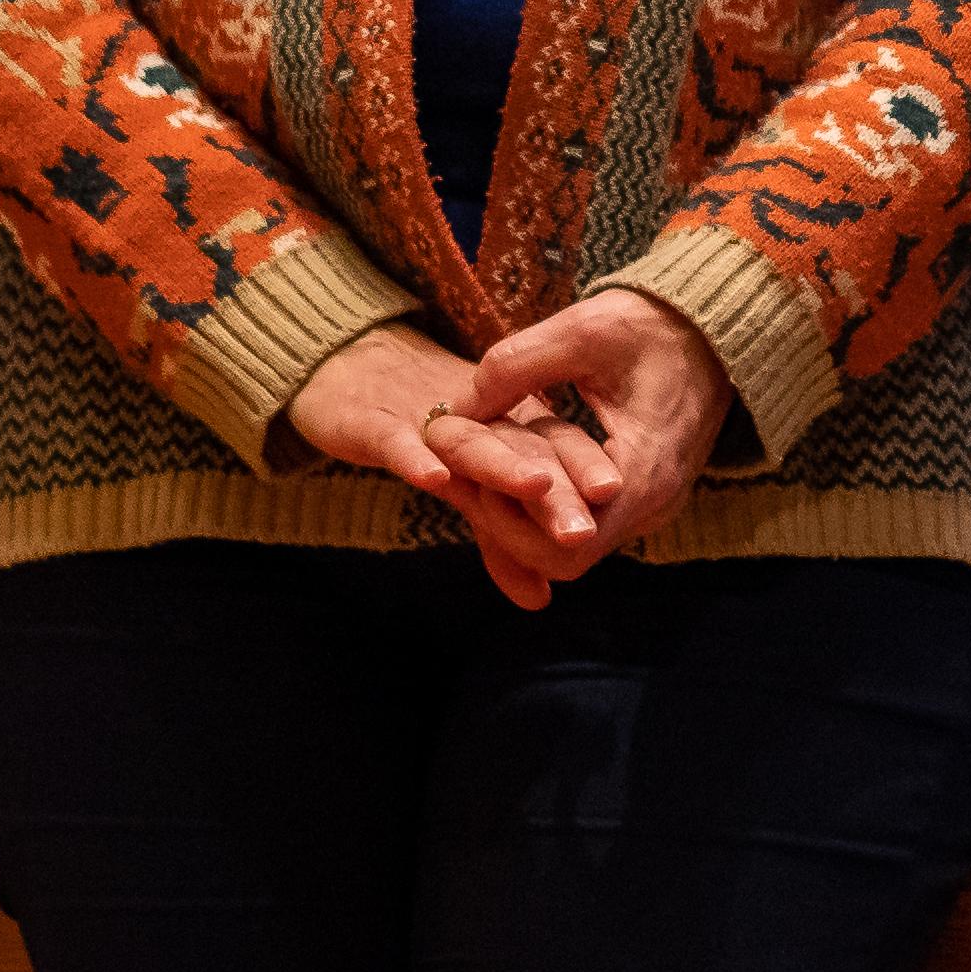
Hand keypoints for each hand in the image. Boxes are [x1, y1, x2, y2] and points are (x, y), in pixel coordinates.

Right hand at [282, 319, 621, 607]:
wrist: (350, 372)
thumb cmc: (420, 432)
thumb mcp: (466, 482)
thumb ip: (501, 537)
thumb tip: (542, 598)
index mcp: (503, 425)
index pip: (552, 446)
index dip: (582, 470)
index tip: (620, 498)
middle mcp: (474, 419)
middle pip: (521, 449)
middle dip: (556, 487)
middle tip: (587, 522)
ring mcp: (423, 420)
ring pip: (470, 440)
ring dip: (502, 465)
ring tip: (539, 487)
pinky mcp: (372, 423)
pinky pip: (395, 440)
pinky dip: (415, 457)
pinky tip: (436, 478)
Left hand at [468, 287, 736, 569]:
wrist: (716, 328)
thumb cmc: (653, 326)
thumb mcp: (582, 331)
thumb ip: (514, 367)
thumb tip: (454, 409)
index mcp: (646, 473)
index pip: (565, 545)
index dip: (508, 520)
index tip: (473, 474)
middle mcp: (654, 505)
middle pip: (563, 558)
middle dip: (507, 525)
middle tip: (470, 477)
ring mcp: (653, 506)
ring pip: (572, 547)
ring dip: (524, 517)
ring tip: (486, 469)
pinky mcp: (645, 497)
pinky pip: (588, 523)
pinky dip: (547, 506)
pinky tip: (519, 468)